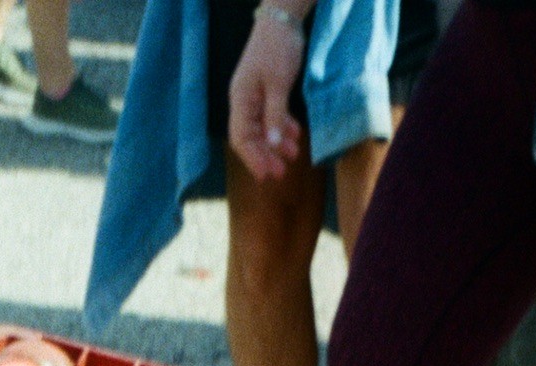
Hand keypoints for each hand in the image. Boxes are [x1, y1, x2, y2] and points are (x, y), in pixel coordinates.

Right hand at [228, 11, 305, 182]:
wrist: (282, 19)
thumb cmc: (277, 48)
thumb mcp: (278, 84)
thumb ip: (275, 115)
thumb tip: (272, 145)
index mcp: (240, 100)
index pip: (241, 138)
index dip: (252, 159)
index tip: (266, 175)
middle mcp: (244, 101)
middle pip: (251, 137)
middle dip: (265, 156)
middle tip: (281, 173)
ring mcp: (255, 96)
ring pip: (263, 128)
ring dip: (276, 143)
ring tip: (293, 155)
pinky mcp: (267, 91)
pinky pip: (272, 116)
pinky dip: (282, 127)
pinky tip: (295, 136)